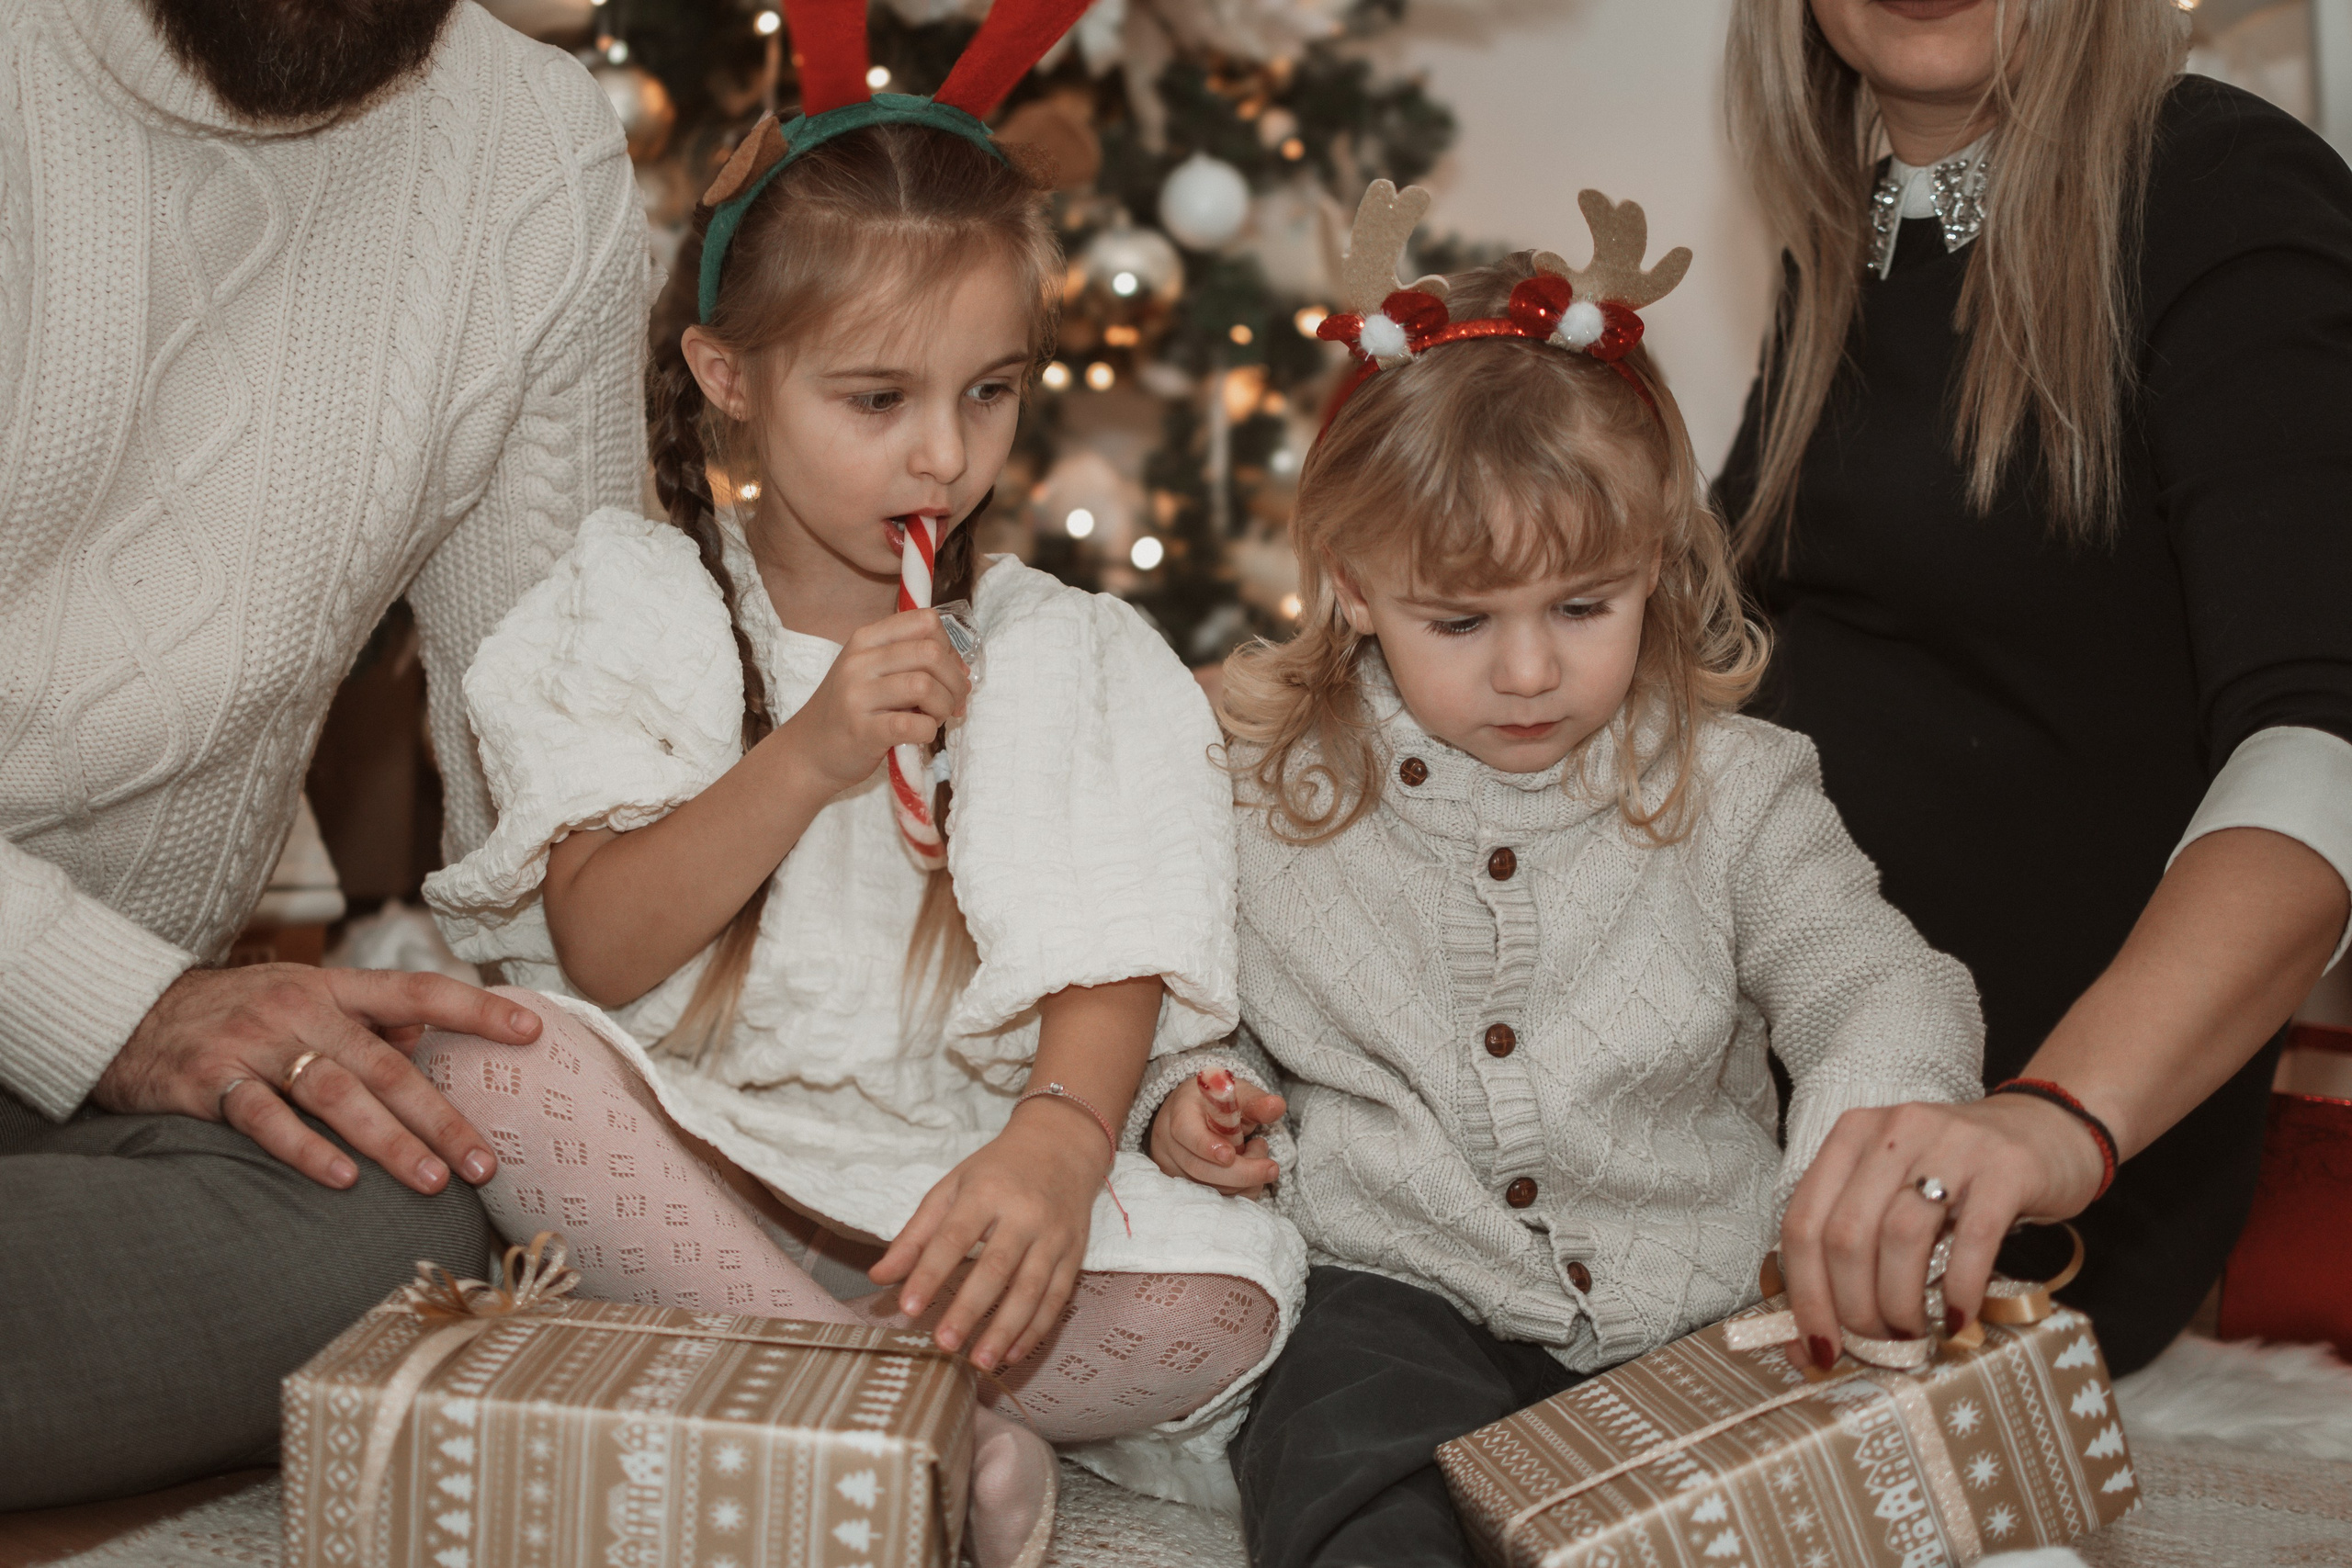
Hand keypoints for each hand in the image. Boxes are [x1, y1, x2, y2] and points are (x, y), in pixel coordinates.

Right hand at [94, 965, 543, 1194]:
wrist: (128, 1013)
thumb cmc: (238, 1011)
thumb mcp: (305, 997)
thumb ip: (366, 1017)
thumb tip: (426, 1034)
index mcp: (334, 987)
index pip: (420, 991)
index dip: (477, 1010)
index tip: (533, 1033)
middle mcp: (302, 1010)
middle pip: (387, 1064)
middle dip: (442, 1116)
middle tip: (486, 1162)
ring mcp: (255, 1044)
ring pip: (336, 1093)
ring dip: (389, 1140)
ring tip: (433, 1180)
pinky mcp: (209, 1081)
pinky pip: (263, 1118)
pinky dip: (304, 1150)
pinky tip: (341, 1181)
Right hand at [779, 609, 970, 794]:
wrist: (809, 751)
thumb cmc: (850, 710)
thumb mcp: (871, 671)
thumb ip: (911, 661)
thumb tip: (962, 669)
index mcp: (866, 639)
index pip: (925, 620)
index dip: (949, 646)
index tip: (947, 672)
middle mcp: (859, 662)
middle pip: (931, 652)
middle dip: (954, 680)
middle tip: (952, 701)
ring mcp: (858, 696)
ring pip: (925, 686)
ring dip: (944, 706)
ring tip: (935, 718)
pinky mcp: (863, 731)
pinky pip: (914, 725)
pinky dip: (929, 731)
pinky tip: (920, 734)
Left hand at [868, 1104, 1109, 1371]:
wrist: (1062, 1145)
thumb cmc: (997, 1170)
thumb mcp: (951, 1188)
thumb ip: (916, 1235)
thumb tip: (880, 1276)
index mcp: (986, 1192)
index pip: (955, 1237)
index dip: (930, 1273)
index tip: (907, 1308)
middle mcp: (1024, 1214)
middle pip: (997, 1268)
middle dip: (970, 1309)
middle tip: (944, 1345)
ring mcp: (1054, 1235)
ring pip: (1032, 1289)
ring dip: (1006, 1330)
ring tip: (979, 1362)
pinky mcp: (1075, 1253)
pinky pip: (1058, 1297)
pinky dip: (1036, 1329)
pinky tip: (1014, 1353)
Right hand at [1149, 1075, 1284, 1197]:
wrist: (1197, 1112)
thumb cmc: (1220, 1101)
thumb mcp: (1238, 1094)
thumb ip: (1256, 1102)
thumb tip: (1276, 1107)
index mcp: (1180, 1110)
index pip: (1185, 1131)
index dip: (1207, 1146)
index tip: (1231, 1155)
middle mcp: (1169, 1141)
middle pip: (1198, 1168)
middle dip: (1240, 1173)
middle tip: (1272, 1168)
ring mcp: (1172, 1166)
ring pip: (1207, 1188)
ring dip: (1241, 1182)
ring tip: (1257, 1155)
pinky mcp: (1181, 1184)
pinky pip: (1211, 1198)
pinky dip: (1237, 1191)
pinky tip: (1249, 1175)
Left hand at [1777, 1096, 2106, 1360]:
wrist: (2048, 1130)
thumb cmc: (1958, 1175)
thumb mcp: (1894, 1192)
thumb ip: (1851, 1246)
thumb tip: (1810, 1340)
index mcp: (1851, 1136)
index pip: (1802, 1221)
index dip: (1805, 1293)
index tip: (1821, 1346)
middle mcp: (1893, 1132)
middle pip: (1846, 1234)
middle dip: (1854, 1306)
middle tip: (1876, 1344)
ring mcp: (1951, 1144)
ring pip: (1900, 1236)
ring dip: (1899, 1303)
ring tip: (1911, 1335)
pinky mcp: (2006, 1168)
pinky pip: (1972, 1238)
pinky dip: (1959, 1288)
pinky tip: (1957, 1318)